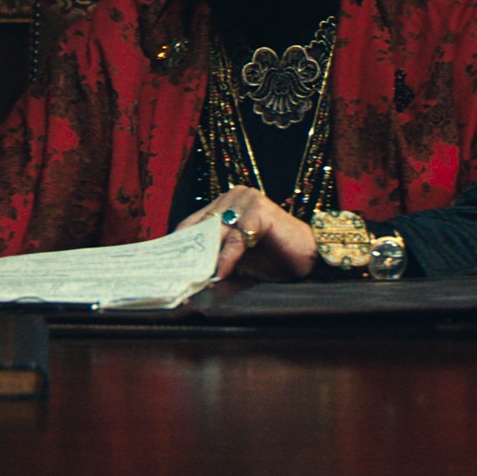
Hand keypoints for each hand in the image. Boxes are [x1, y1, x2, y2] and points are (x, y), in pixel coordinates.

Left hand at [175, 186, 317, 280]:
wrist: (309, 257)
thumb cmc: (272, 259)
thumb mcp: (234, 260)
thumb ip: (212, 260)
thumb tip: (185, 278)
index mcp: (224, 203)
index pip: (191, 224)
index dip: (179, 246)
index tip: (167, 268)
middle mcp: (233, 195)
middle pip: (201, 228)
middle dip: (191, 254)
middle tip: (179, 278)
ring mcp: (247, 199)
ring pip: (217, 233)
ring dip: (207, 258)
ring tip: (197, 280)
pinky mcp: (260, 210)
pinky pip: (237, 238)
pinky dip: (227, 258)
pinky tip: (221, 274)